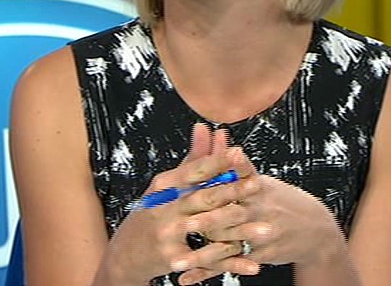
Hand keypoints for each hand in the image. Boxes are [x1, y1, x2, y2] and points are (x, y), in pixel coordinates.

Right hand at [105, 123, 261, 282]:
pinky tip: (252, 264)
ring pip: (209, 230)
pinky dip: (232, 264)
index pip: (194, 171)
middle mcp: (164, 208)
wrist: (125, 254)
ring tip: (266, 228)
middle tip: (257, 186)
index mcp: (164, 186)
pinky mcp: (173, 260)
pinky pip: (208, 262)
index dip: (218, 162)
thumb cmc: (151, 214)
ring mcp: (168, 235)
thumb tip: (204, 126)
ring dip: (239, 230)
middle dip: (232, 191)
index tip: (239, 153)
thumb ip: (192, 159)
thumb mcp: (166, 186)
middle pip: (203, 198)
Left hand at [177, 149, 340, 284]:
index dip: (209, 181)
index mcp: (255, 186)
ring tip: (175, 260)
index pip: (232, 178)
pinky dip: (206, 273)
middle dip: (204, 221)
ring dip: (199, 254)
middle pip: (228, 215)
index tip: (191, 177)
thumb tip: (216, 132)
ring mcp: (260, 234)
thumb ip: (233, 161)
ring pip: (226, 245)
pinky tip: (185, 278)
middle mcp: (259, 209)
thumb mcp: (260, 180)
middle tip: (181, 225)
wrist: (315, 231)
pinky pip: (229, 266)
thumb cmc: (280, 200)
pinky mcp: (260, 255)